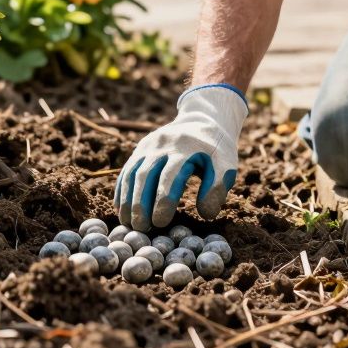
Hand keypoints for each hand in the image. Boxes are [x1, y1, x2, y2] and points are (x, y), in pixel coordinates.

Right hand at [115, 84, 247, 230]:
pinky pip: (126, 170)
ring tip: (128, 224)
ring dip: (127, 200)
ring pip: (131, 173)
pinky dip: (121, 190)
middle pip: (145, 175)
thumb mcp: (226, 165)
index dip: (163, 201)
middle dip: (140, 204)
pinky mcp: (140, 148)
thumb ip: (217, 188)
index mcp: (184, 147)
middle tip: (140, 229)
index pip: (170, 177)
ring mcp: (148, 145)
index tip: (160, 223)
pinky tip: (121, 210)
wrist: (203, 119)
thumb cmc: (216, 149)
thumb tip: (206, 214)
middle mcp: (162, 144)